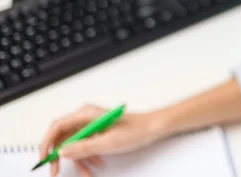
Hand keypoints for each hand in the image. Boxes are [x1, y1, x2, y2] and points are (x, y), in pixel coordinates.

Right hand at [40, 104, 165, 176]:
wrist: (153, 128)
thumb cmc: (135, 130)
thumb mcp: (108, 142)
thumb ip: (83, 147)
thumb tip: (62, 150)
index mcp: (86, 113)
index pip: (57, 126)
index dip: (47, 143)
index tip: (45, 159)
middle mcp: (86, 116)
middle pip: (63, 136)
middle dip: (60, 155)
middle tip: (57, 171)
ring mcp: (91, 123)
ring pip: (74, 143)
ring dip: (77, 159)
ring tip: (86, 173)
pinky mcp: (98, 130)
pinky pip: (85, 144)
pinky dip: (87, 156)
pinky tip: (95, 165)